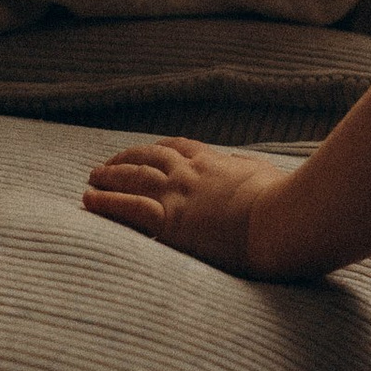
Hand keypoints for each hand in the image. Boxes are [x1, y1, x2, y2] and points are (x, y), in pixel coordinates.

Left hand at [82, 136, 289, 275]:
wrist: (278, 220)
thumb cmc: (281, 201)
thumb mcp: (263, 174)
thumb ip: (245, 170)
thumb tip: (239, 167)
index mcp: (214, 163)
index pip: (179, 149)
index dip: (159, 149)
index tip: (147, 152)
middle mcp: (190, 174)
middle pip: (149, 159)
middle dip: (126, 160)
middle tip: (107, 164)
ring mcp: (178, 195)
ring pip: (133, 178)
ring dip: (109, 177)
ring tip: (92, 178)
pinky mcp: (170, 221)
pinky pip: (128, 209)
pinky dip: (106, 203)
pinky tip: (89, 201)